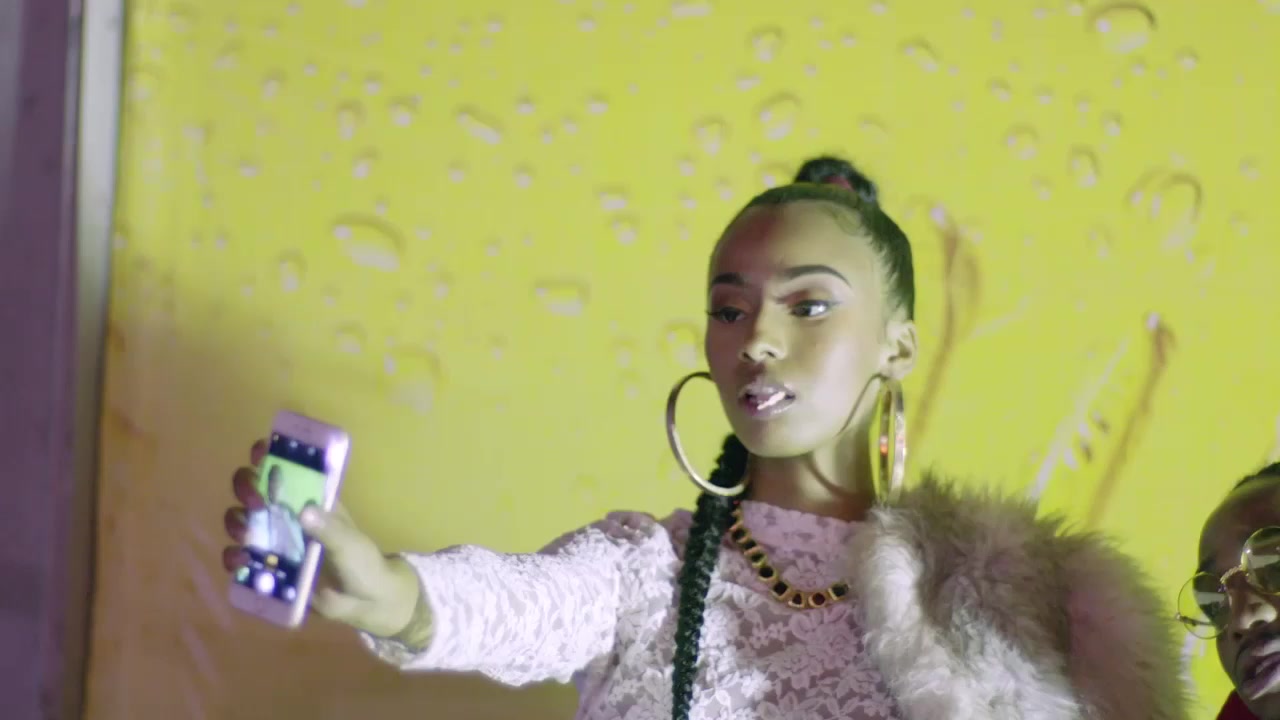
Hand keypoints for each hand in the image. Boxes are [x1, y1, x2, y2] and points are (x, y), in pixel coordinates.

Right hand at [222, 440, 420, 637]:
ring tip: (246, 534)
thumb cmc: (363, 562)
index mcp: (311, 500)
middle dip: (246, 488)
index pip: (286, 468)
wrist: (364, 602)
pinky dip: (234, 558)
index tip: (260, 454)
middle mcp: (288, 515)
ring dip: (236, 522)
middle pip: (253, 489)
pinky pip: (241, 559)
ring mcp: (276, 541)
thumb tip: (306, 512)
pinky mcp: (268, 569)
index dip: (268, 456)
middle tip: (256, 502)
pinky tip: (240, 562)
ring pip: (241, 520)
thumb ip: (330, 529)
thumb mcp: (350, 543)